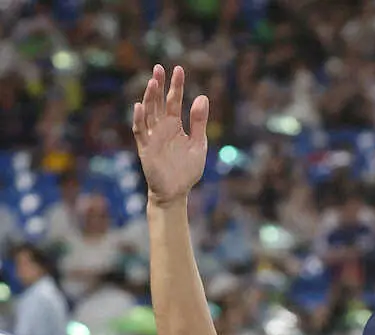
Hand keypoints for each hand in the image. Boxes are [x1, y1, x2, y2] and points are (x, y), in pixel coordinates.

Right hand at [132, 64, 209, 204]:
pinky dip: (139, 119)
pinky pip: (139, 131)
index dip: (176, 86)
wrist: (175, 192)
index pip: (174, 100)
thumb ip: (199, 122)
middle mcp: (161, 127)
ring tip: (153, 82)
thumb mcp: (198, 145)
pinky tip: (139, 107)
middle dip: (159, 85)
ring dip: (149, 98)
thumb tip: (203, 97)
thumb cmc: (186, 170)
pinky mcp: (145, 148)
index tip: (178, 69)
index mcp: (175, 124)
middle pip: (158, 102)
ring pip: (148, 113)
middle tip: (159, 68)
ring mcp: (152, 136)